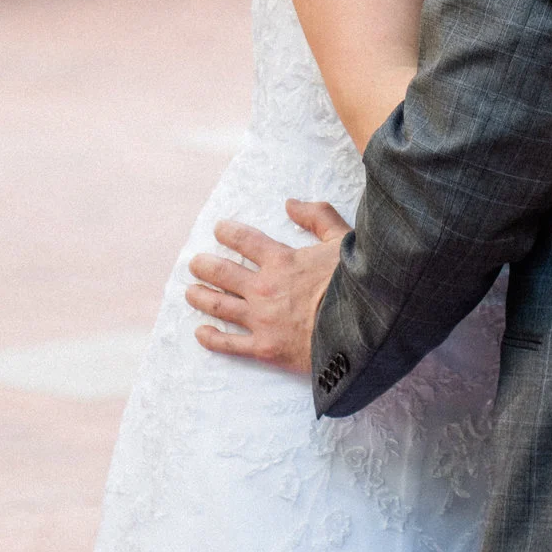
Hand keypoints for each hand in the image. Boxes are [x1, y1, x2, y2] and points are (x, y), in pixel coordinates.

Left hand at [185, 199, 348, 374]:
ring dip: (200, 296)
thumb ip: (318, 217)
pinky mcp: (264, 348)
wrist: (362, 330)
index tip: (218, 229)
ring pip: (219, 305)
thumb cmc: (356, 284)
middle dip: (204, 265)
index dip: (228, 232)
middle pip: (222, 272)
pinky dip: (211, 338)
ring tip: (189, 291)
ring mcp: (261, 319)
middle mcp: (263, 288)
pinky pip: (229, 344)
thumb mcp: (343, 240)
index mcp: (281, 260)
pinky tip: (200, 332)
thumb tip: (291, 203)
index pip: (244, 240)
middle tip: (195, 263)